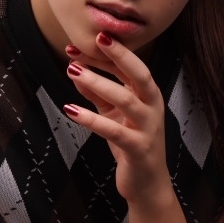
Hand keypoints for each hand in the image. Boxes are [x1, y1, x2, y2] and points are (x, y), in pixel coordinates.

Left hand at [63, 33, 172, 205]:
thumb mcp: (113, 116)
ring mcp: (148, 128)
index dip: (111, 52)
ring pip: (125, 99)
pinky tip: (71, 110)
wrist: (146, 184)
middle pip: (139, 74)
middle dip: (118, 55)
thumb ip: (97, 94)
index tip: (89, 38)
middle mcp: (153, 108)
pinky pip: (114, 131)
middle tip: (96, 39)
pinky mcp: (138, 149)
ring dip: (98, 83)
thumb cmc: (131, 146)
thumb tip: (76, 71)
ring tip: (72, 71)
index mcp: (149, 96)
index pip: (132, 67)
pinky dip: (91, 119)